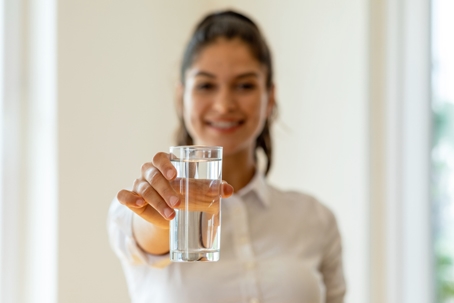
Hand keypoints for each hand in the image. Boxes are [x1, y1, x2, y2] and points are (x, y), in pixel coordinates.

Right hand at [117, 152, 233, 228]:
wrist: (169, 214)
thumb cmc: (184, 195)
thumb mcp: (196, 192)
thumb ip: (211, 189)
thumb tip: (228, 190)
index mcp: (165, 164)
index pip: (161, 157)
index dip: (165, 164)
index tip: (174, 174)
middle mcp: (150, 172)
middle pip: (152, 174)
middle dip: (164, 189)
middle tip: (178, 203)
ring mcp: (139, 184)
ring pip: (143, 188)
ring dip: (156, 201)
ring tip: (170, 215)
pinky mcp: (131, 198)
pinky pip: (124, 195)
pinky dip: (129, 198)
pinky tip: (138, 204)